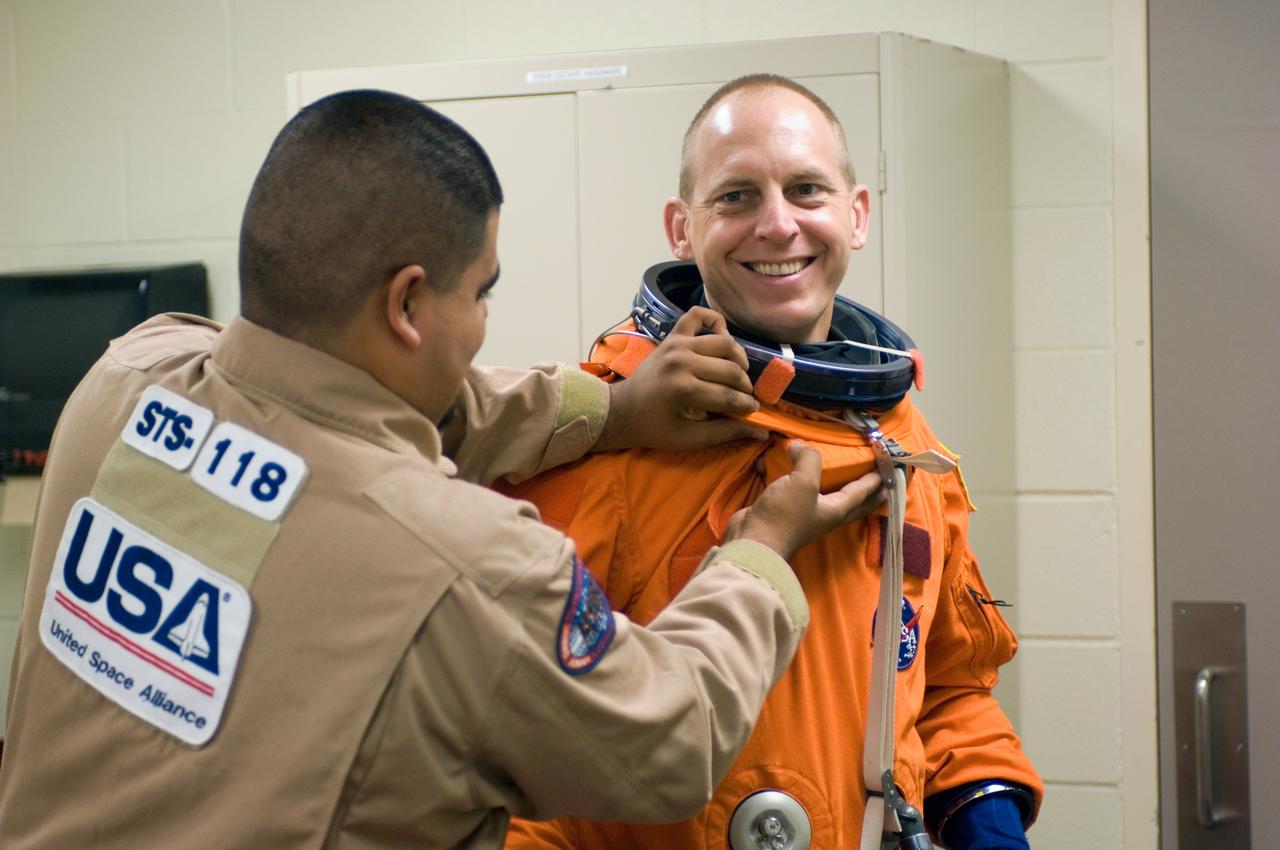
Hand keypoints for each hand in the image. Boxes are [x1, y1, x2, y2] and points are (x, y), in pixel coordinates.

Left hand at [594, 307, 765, 451]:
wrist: (622, 411)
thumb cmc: (655, 428)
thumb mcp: (690, 438)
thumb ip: (727, 432)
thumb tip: (763, 431)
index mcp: (684, 390)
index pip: (730, 396)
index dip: (747, 406)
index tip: (753, 411)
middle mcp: (682, 361)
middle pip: (731, 370)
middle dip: (745, 386)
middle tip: (744, 396)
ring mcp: (677, 344)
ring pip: (724, 343)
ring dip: (738, 358)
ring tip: (737, 373)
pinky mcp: (672, 336)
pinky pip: (697, 315)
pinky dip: (714, 320)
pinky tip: (722, 336)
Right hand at [724, 442, 884, 560]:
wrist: (754, 541)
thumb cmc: (785, 514)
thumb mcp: (803, 481)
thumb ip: (808, 459)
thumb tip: (799, 446)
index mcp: (836, 509)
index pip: (862, 491)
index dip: (876, 479)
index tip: (889, 467)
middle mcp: (825, 513)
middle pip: (853, 502)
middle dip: (868, 493)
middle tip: (882, 482)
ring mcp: (806, 514)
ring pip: (829, 497)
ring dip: (841, 488)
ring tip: (847, 476)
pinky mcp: (787, 511)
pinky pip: (804, 493)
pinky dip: (808, 482)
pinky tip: (802, 474)